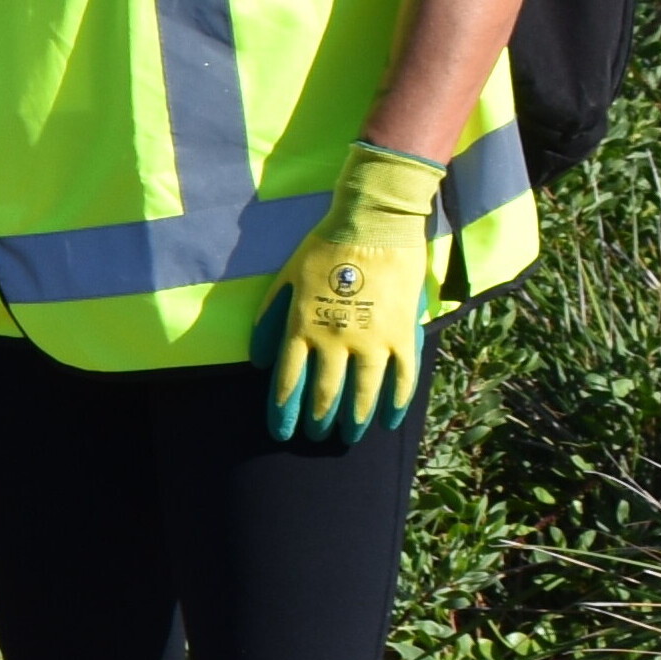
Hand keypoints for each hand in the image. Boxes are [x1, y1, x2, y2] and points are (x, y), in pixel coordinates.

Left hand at [260, 141, 445, 443]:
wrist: (374, 223)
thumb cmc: (325, 248)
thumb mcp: (286, 279)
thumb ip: (270, 319)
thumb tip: (258, 360)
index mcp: (302, 328)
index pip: (288, 382)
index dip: (283, 412)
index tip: (281, 432)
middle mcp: (335, 340)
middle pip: (324, 394)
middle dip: (317, 420)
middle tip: (315, 436)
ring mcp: (372, 339)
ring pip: (363, 393)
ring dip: (354, 419)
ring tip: (349, 436)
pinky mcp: (403, 333)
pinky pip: (402, 377)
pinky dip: (396, 402)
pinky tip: (389, 420)